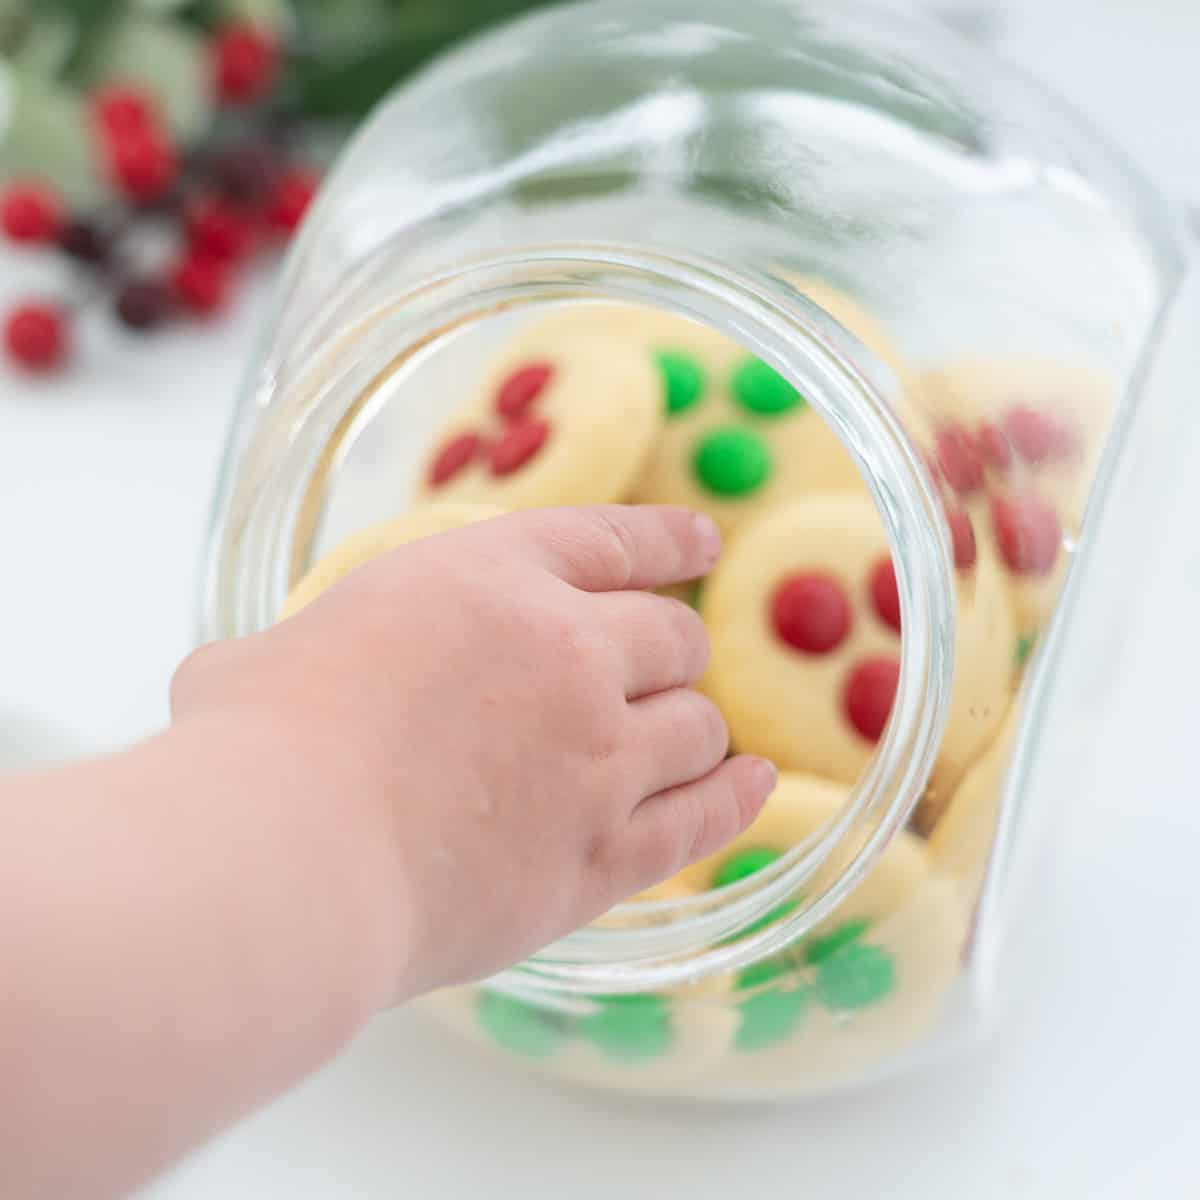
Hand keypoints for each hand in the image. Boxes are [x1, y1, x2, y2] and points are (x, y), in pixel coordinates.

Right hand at [171, 506, 775, 1007]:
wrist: (289, 859)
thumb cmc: (258, 746)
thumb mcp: (266, 657)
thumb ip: (303, 657)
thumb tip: (257, 680)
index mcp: (490, 580)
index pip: (610, 539)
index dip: (667, 539)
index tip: (703, 543)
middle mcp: (569, 656)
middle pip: (672, 638)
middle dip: (672, 649)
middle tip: (659, 667)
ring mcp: (598, 759)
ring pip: (698, 728)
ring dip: (695, 729)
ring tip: (683, 740)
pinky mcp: (603, 858)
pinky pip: (701, 820)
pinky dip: (737, 799)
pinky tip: (757, 786)